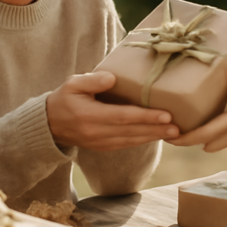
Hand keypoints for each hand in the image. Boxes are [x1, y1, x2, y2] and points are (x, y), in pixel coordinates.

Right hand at [46, 71, 179, 149]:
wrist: (49, 125)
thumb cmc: (64, 99)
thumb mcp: (72, 84)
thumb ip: (91, 80)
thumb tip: (112, 78)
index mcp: (89, 116)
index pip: (123, 117)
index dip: (145, 117)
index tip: (165, 115)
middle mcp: (96, 133)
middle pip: (131, 132)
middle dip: (156, 130)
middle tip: (177, 127)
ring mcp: (99, 143)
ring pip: (131, 141)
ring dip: (153, 137)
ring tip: (174, 133)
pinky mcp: (103, 148)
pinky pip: (126, 145)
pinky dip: (142, 141)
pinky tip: (157, 136)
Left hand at [166, 51, 226, 151]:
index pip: (208, 133)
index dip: (188, 137)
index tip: (170, 137)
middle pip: (205, 141)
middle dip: (186, 140)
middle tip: (166, 135)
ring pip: (212, 140)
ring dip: (195, 137)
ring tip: (178, 128)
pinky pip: (219, 135)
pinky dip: (207, 132)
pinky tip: (197, 122)